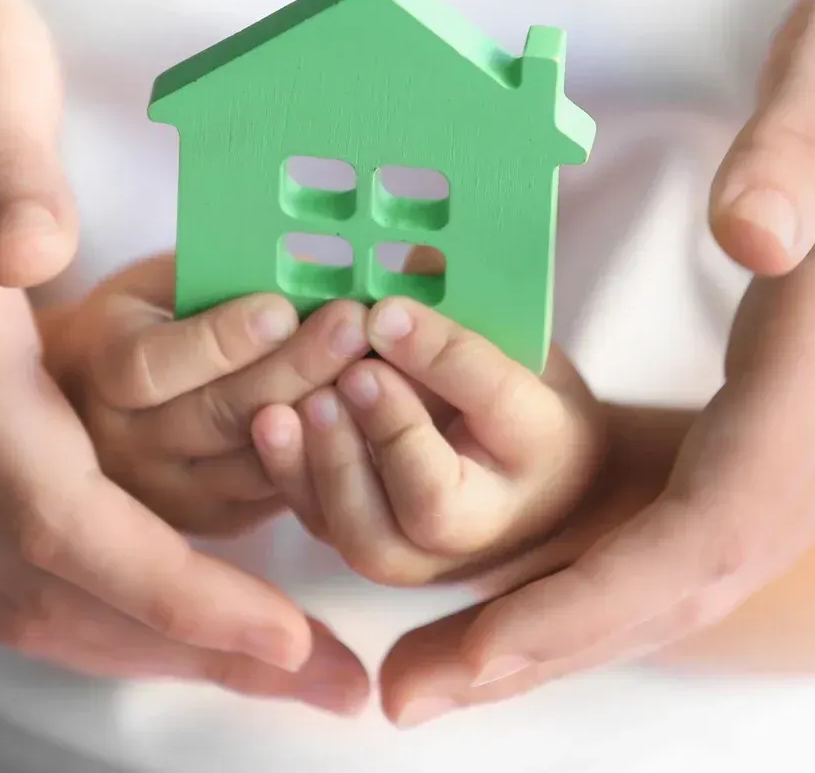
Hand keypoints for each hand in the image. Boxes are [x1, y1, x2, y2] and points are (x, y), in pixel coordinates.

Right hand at [0, 0, 365, 707]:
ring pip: (3, 591)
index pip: (56, 515)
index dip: (175, 590)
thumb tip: (37, 251)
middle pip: (39, 588)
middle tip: (324, 685)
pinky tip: (156, 596)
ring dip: (139, 640)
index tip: (289, 636)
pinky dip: (80, 597)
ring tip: (266, 664)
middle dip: (190, 647)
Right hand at [42, 254, 370, 536]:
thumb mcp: (158, 282)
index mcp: (103, 367)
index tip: (282, 307)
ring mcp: (169, 493)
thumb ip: (213, 278)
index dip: (221, 340)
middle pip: (218, 415)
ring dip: (324, 413)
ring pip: (257, 460)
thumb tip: (302, 263)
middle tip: (356, 325)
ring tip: (376, 366)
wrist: (102, 401)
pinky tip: (369, 410)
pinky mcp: (214, 522)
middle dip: (294, 367)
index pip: (154, 365)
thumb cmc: (148, 321)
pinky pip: (278, 491)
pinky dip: (328, 450)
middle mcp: (125, 443)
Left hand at [251, 297, 604, 586]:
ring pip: (369, 537)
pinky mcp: (372, 552)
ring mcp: (426, 554)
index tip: (390, 313)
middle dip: (386, 432)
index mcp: (544, 445)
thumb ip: (465, 313)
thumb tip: (408, 259)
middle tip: (350, 372)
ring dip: (328, 463)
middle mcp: (488, 520)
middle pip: (434, 503)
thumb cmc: (518, 396)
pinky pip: (325, 528)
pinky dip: (291, 477)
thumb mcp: (517, 344)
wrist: (530, 488)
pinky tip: (270, 421)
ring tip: (304, 399)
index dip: (442, 357)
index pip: (497, 401)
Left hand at [370, 0, 814, 721]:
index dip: (579, 600)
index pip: (706, 522)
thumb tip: (743, 237)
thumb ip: (802, 149)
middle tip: (412, 697)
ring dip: (578, 620)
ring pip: (708, 562)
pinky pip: (722, 515)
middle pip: (693, 576)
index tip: (467, 654)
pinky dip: (628, 565)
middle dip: (551, 642)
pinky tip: (555, 575)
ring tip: (454, 664)